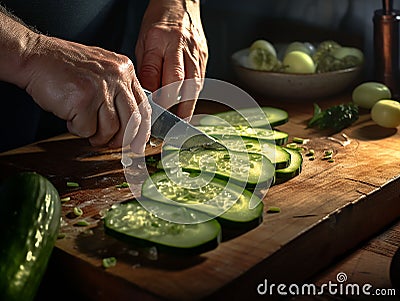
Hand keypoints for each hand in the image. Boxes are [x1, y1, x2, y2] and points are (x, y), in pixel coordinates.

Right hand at [24, 35, 150, 152]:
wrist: (34, 56)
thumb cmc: (64, 67)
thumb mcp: (102, 71)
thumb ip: (119, 91)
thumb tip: (132, 124)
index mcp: (125, 70)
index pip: (143, 107)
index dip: (142, 131)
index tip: (138, 144)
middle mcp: (116, 78)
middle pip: (132, 122)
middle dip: (122, 140)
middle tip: (110, 144)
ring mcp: (101, 88)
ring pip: (110, 129)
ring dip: (96, 135)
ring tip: (83, 124)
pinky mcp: (83, 100)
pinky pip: (87, 129)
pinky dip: (76, 129)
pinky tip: (69, 115)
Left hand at [135, 0, 207, 119]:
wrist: (181, 3)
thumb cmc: (159, 22)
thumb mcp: (143, 41)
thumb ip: (146, 68)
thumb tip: (146, 94)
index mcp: (159, 39)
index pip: (155, 73)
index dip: (153, 95)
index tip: (150, 111)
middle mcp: (180, 46)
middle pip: (178, 82)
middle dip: (172, 106)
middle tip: (166, 124)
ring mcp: (195, 52)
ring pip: (193, 85)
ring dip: (186, 106)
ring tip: (179, 122)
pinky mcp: (204, 57)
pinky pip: (199, 81)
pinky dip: (192, 96)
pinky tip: (186, 107)